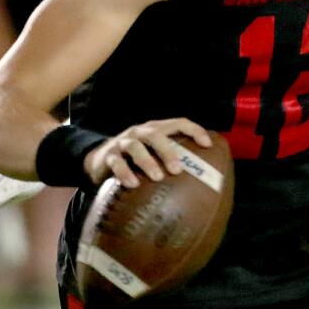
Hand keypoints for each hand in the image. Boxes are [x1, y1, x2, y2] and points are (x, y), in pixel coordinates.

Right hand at [82, 118, 213, 187]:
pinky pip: (116, 162)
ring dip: (147, 161)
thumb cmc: (137, 160)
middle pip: (156, 134)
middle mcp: (140, 132)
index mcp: (156, 129)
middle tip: (178, 170)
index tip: (208, 145)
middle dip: (168, 151)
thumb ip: (173, 161)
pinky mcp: (109, 155)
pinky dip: (124, 173)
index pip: (178, 123)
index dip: (194, 130)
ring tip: (157, 178)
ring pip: (135, 147)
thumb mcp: (155, 155)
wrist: (100, 160)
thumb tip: (203, 182)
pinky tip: (133, 185)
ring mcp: (124, 142)